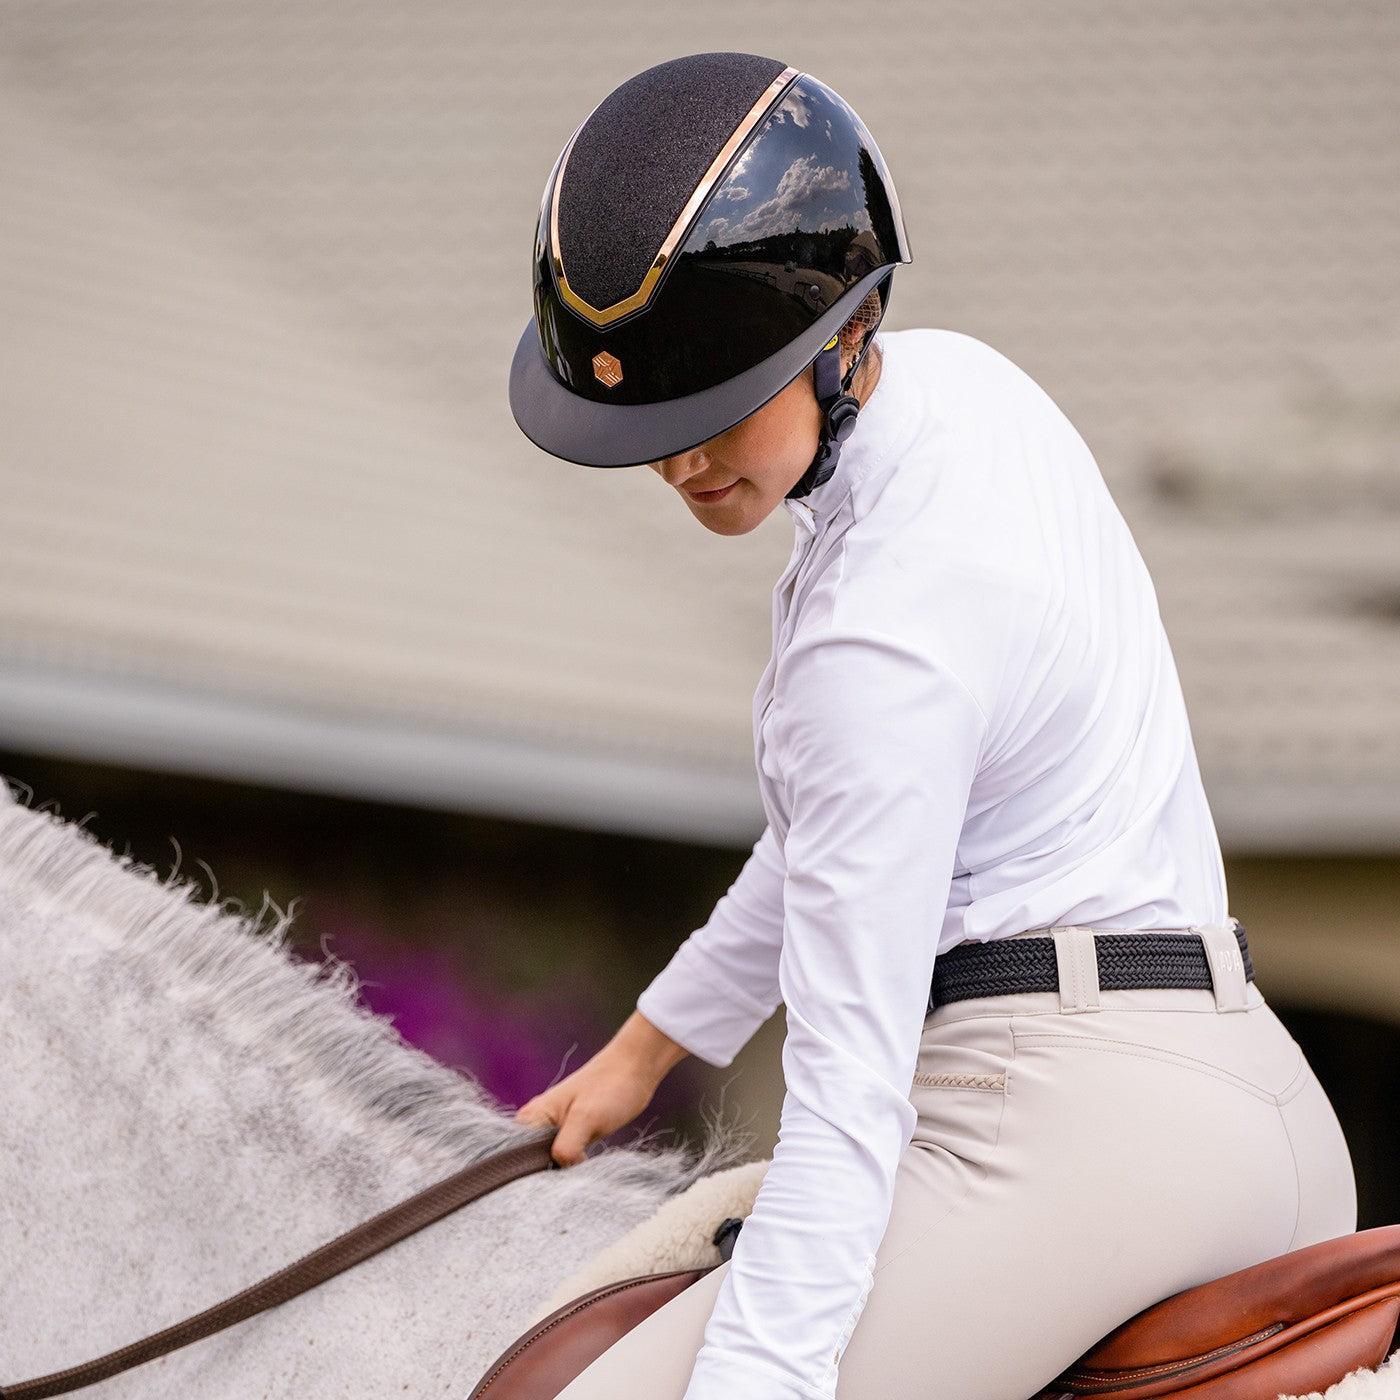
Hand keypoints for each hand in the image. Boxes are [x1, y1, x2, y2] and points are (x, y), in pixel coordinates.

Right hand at [515, 1011, 689, 1165]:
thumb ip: (566, 1147)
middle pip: (533, 1164)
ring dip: (564, 1170)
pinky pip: (564, 1158)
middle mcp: (537, 1124)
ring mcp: (554, 1129)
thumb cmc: (610, 1086)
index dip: (533, 1174)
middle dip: (551, 1173)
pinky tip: (585, 1165)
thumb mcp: (587, 1118)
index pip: (518, 1158)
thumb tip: (561, 1170)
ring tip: (581, 1168)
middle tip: (573, 1175)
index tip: (554, 1181)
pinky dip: (574, 1165)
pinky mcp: (571, 1134)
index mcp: (532, 1117)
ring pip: (550, 1162)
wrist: (635, 1070)